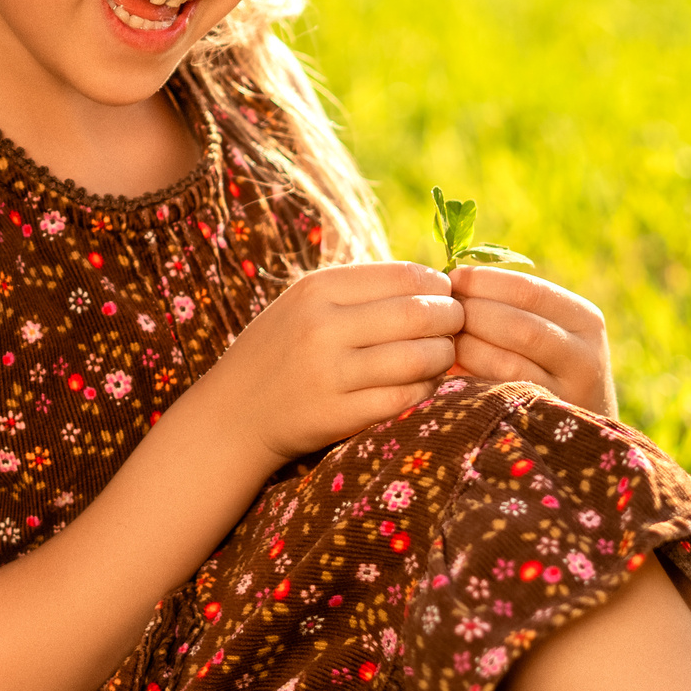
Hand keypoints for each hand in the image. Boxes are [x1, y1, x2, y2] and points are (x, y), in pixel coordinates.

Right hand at [210, 262, 465, 462]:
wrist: (235, 412)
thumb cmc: (282, 348)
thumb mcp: (306, 302)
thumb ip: (361, 289)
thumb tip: (434, 280)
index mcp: (317, 289)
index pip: (403, 275)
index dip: (437, 284)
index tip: (444, 295)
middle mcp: (322, 327)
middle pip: (417, 314)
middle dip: (451, 319)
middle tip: (456, 325)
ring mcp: (329, 374)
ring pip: (418, 358)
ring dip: (445, 356)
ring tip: (443, 355)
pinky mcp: (338, 415)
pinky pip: (405, 397)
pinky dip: (427, 389)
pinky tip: (425, 383)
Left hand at [450, 266, 615, 416]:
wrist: (576, 435)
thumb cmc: (541, 367)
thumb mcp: (542, 330)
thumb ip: (505, 304)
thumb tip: (448, 278)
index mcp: (583, 319)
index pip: (527, 289)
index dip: (482, 281)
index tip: (450, 281)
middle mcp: (585, 355)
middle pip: (517, 325)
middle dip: (470, 316)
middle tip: (439, 317)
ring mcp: (571, 395)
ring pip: (507, 363)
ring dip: (466, 350)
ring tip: (443, 345)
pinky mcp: (548, 424)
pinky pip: (501, 397)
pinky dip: (471, 382)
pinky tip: (451, 375)